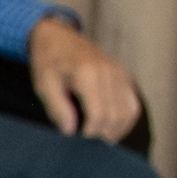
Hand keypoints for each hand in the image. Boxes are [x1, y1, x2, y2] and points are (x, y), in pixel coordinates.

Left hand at [26, 18, 143, 142]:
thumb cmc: (48, 63)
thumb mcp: (43, 85)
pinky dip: (125, 120)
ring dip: (116, 130)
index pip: (98, 114)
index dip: (90, 132)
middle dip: (102, 134)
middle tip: (86, 139)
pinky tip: (111, 128)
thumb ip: (57, 108)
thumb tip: (70, 130)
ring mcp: (119, 73)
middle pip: (115, 116)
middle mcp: (108, 72)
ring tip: (99, 136)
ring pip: (129, 112)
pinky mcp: (124, 76)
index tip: (77, 137)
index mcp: (87, 74)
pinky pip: (133, 104)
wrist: (58, 37)